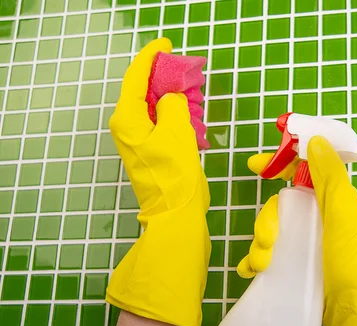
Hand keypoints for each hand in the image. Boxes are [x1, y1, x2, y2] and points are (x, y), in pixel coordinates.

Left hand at [106, 38, 210, 325]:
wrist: (176, 214)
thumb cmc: (174, 174)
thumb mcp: (176, 132)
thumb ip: (172, 105)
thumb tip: (171, 99)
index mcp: (128, 120)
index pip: (135, 79)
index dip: (150, 58)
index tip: (165, 44)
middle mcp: (128, 127)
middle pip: (143, 91)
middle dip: (164, 77)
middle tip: (186, 69)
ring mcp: (139, 141)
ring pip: (155, 108)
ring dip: (173, 96)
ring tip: (193, 89)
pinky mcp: (153, 151)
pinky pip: (162, 123)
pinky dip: (176, 114)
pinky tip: (192, 114)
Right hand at [238, 136, 356, 301]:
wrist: (349, 306)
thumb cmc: (349, 257)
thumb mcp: (342, 211)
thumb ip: (329, 175)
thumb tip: (315, 140)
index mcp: (330, 200)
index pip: (302, 172)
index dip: (279, 164)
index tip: (255, 165)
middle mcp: (317, 218)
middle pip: (279, 206)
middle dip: (266, 220)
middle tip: (268, 240)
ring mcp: (305, 242)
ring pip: (271, 231)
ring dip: (260, 244)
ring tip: (263, 264)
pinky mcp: (296, 265)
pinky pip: (268, 256)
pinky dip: (255, 261)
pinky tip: (251, 272)